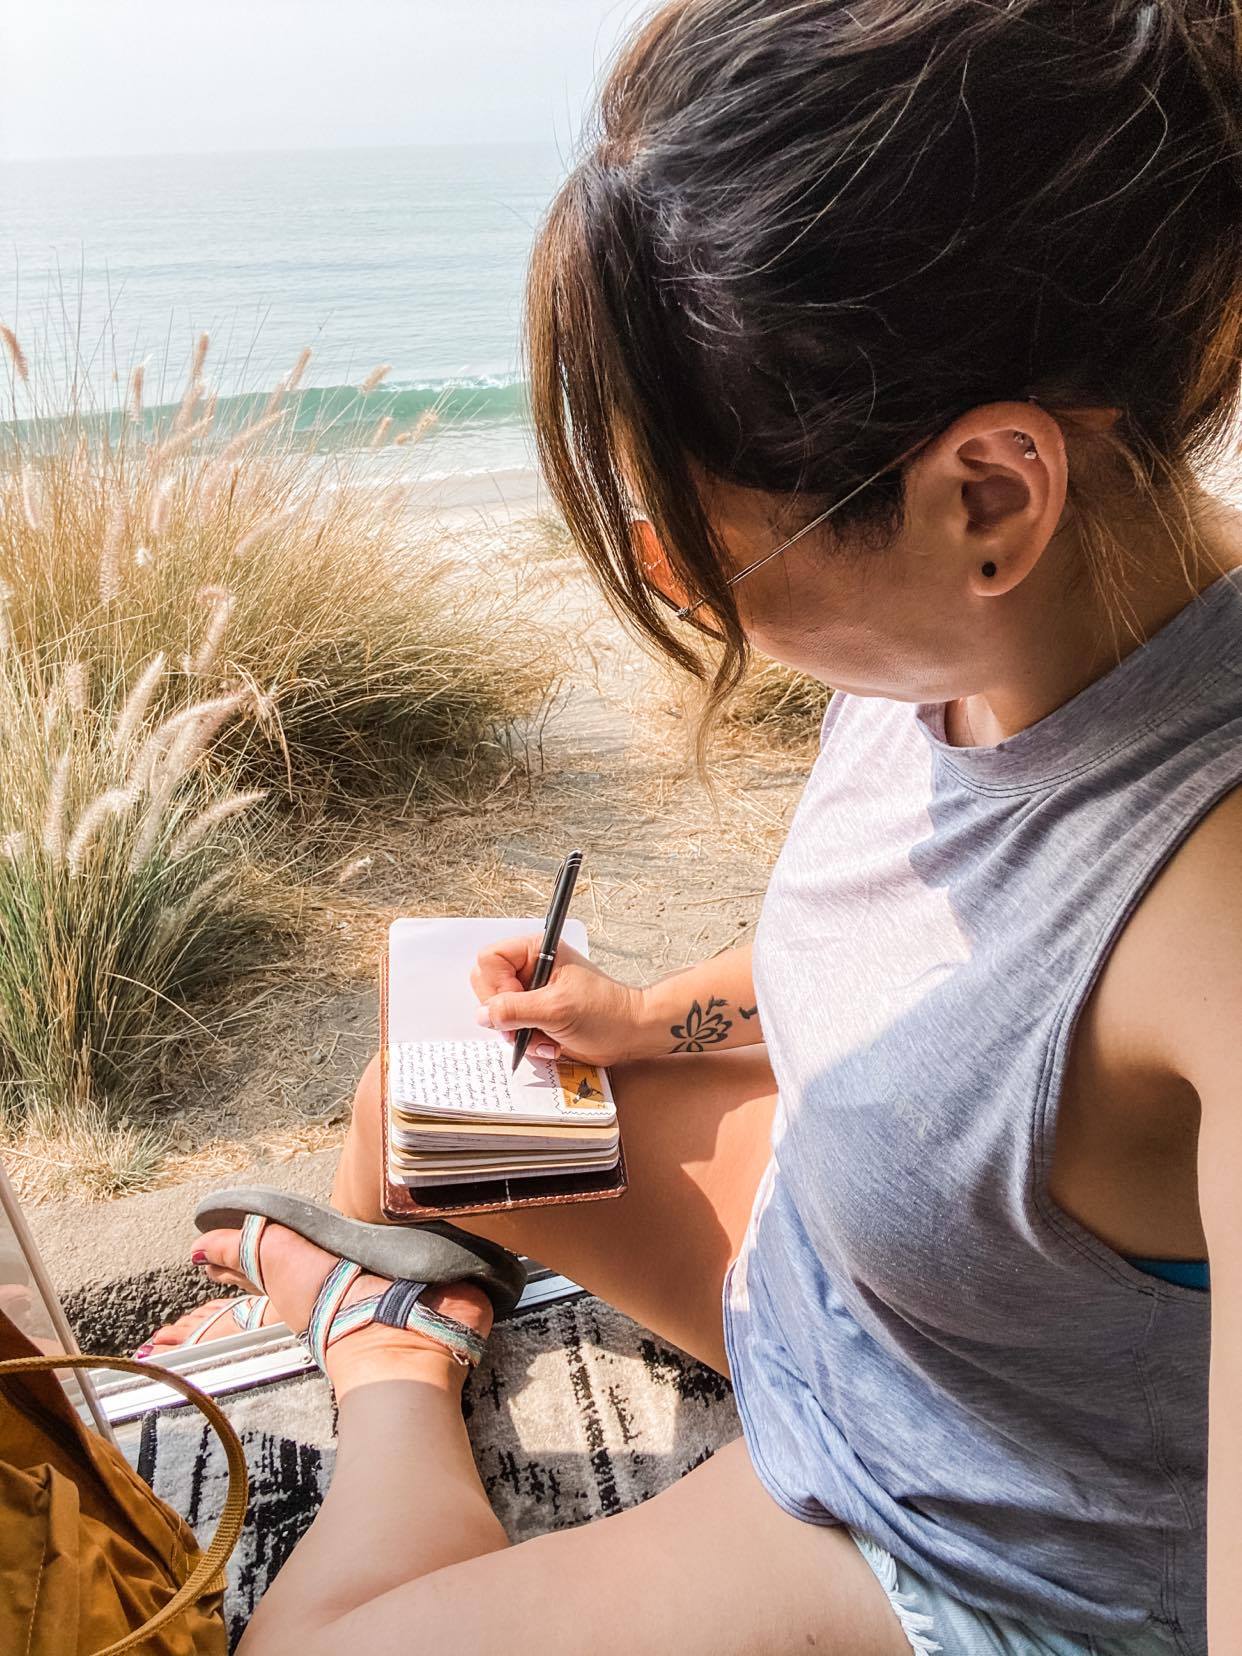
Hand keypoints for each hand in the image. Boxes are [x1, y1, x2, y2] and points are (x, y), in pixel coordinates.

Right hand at [470, 935, 646, 1065]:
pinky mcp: (536, 1014)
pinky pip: (513, 1029)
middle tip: (525, 1024)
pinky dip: (529, 1041)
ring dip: (519, 1032)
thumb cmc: (605, 1012)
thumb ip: (515, 1010)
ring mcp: (532, 993)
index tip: (518, 1003)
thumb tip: (483, 1014)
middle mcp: (531, 969)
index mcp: (536, 951)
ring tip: (545, 1036)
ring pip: (498, 1012)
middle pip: (487, 986)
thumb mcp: (556, 1009)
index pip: (490, 960)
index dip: (496, 985)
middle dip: (505, 1013)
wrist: (629, 1034)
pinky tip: (551, 1042)